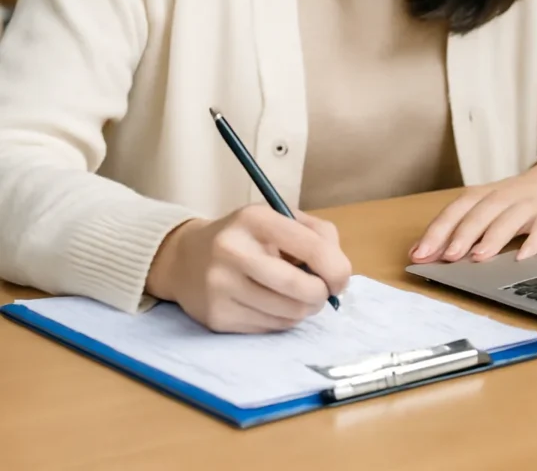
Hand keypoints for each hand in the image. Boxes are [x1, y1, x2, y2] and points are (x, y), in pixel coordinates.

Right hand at [146, 206, 351, 333]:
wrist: (185, 258)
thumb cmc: (245, 238)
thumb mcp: (278, 219)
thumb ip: (317, 235)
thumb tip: (339, 274)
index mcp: (255, 219)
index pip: (311, 247)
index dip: (336, 268)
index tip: (340, 278)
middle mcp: (233, 251)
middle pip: (301, 288)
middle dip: (321, 295)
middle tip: (321, 292)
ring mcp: (222, 286)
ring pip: (289, 313)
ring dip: (303, 309)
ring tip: (296, 296)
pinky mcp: (217, 317)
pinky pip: (270, 328)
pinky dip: (282, 320)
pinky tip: (272, 304)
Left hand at [409, 156, 536, 264]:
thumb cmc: (517, 199)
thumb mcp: (489, 206)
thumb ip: (460, 226)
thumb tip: (423, 252)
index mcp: (484, 195)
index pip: (456, 210)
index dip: (437, 231)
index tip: (420, 254)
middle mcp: (503, 197)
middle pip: (479, 213)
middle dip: (461, 235)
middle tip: (447, 257)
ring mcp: (528, 205)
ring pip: (508, 220)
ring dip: (492, 238)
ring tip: (478, 257)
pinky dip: (533, 242)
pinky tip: (523, 257)